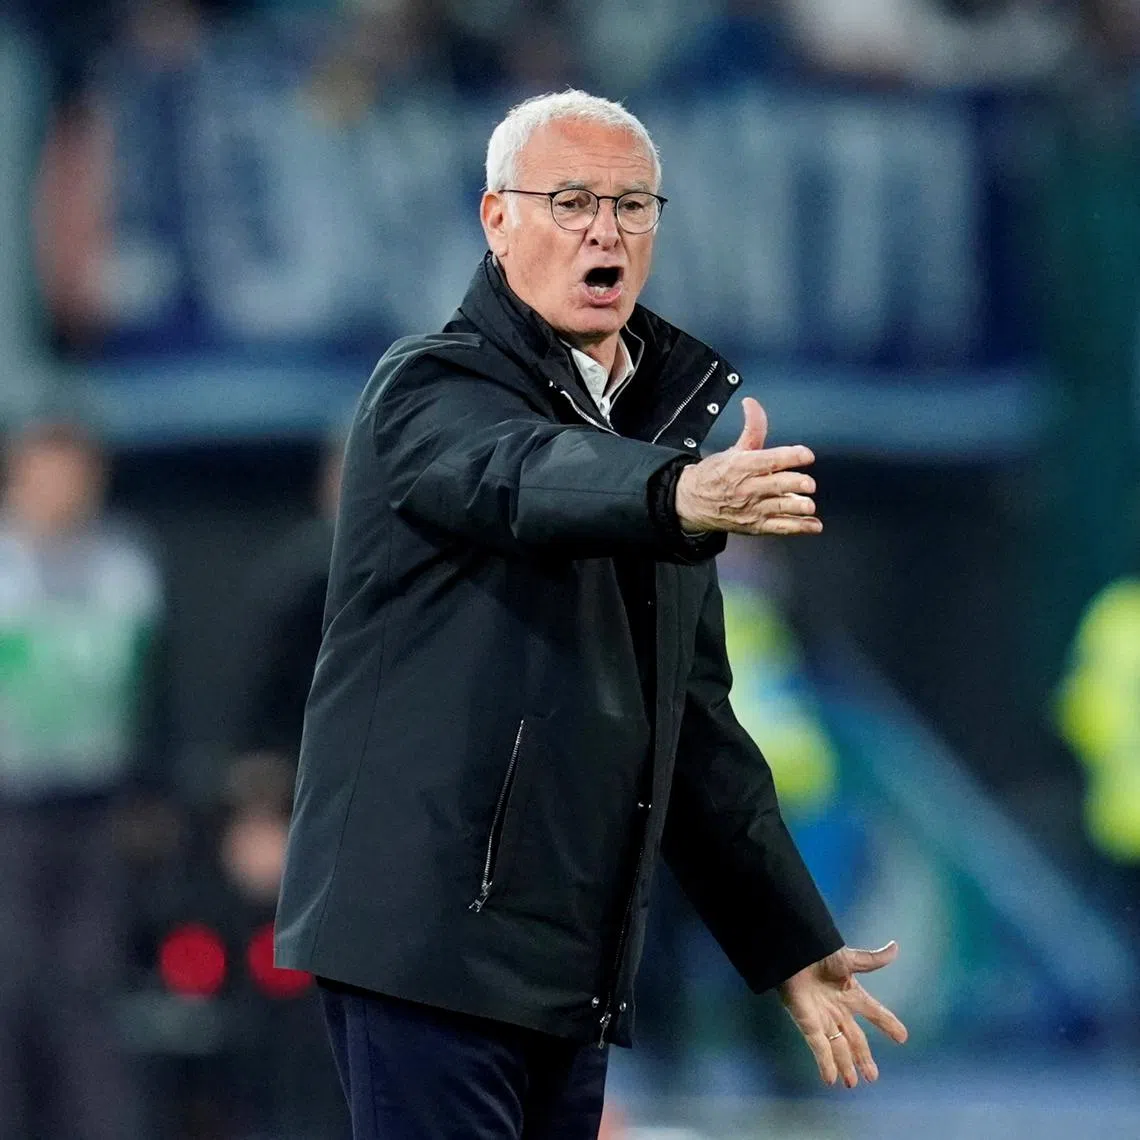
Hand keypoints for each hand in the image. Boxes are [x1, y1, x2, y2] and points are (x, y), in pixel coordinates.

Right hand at [674, 398, 820, 535]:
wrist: (691, 502)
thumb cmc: (716, 474)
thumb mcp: (733, 450)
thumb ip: (752, 428)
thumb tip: (752, 402)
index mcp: (742, 465)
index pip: (768, 459)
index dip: (790, 456)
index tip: (806, 454)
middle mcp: (747, 488)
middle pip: (775, 485)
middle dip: (794, 484)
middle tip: (809, 484)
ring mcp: (752, 509)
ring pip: (778, 509)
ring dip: (795, 508)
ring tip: (809, 506)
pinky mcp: (756, 525)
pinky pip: (779, 528)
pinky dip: (798, 527)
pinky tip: (814, 525)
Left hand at [778, 942, 907, 1087]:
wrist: (794, 954)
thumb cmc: (820, 954)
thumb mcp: (849, 959)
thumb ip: (872, 960)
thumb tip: (895, 947)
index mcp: (850, 993)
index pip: (874, 1012)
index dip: (888, 1024)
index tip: (902, 1037)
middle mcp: (838, 1009)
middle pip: (854, 1038)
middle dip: (863, 1058)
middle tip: (873, 1077)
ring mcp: (822, 1018)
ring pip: (838, 1047)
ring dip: (845, 1066)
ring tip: (852, 1084)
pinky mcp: (807, 1024)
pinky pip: (819, 1047)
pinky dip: (825, 1063)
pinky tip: (831, 1079)